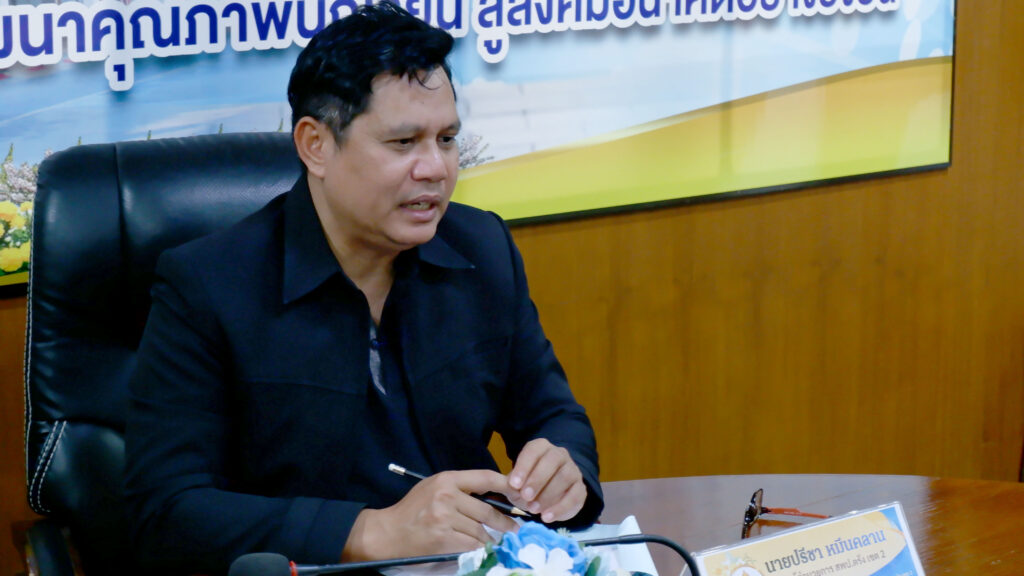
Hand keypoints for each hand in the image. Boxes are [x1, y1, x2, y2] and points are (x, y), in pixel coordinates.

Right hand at [343, 469, 519, 560]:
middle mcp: (447, 496)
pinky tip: (481, 548)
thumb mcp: (435, 487)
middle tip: (516, 528)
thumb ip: (461, 487)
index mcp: (447, 479)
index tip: (521, 495)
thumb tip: (496, 494)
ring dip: (491, 538)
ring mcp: (445, 518)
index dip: (507, 486)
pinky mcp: (443, 539)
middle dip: (505, 522)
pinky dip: (478, 548)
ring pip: (481, 531)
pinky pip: (471, 545)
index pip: (486, 478)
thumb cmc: (414, 508)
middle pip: (487, 510)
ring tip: (497, 541)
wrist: (389, 532)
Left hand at [507, 438, 586, 523]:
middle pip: (553, 460)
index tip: (514, 484)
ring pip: (565, 476)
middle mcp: (559, 455)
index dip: (524, 466)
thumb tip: (509, 486)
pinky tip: (547, 517)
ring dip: (548, 494)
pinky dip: (560, 508)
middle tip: (525, 496)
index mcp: (541, 448)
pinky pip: (575, 495)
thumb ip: (510, 484)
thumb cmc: (528, 487)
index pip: (534, 450)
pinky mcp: (581, 488)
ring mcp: (573, 470)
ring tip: (533, 510)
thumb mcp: (516, 484)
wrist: (548, 500)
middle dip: (537, 479)